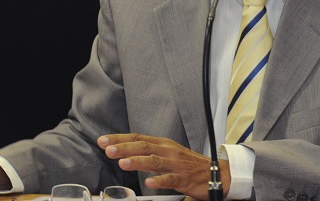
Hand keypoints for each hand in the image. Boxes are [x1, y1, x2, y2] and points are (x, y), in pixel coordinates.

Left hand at [97, 133, 229, 200]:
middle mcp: (168, 150)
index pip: (137, 137)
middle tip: (108, 149)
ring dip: (137, 161)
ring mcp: (176, 164)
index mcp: (162, 144)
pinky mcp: (185, 178)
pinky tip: (149, 183)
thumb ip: (148, 153)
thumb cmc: (188, 164)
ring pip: (154, 160)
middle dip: (124, 147)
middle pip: (143, 146)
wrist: (216, 173)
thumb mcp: (167, 153)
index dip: (120, 139)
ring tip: (123, 163)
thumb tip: (125, 153)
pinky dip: (160, 180)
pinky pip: (171, 179)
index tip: (103, 141)